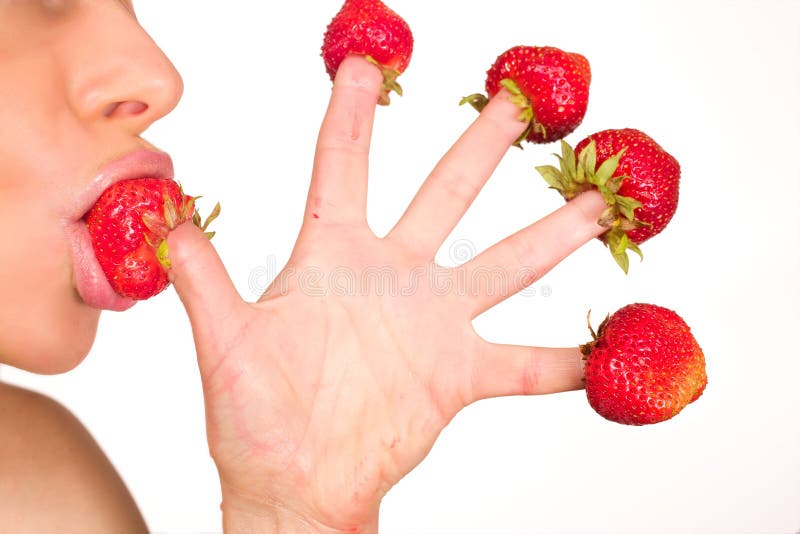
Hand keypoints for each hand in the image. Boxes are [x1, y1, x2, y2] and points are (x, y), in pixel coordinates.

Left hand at [166, 55, 606, 532]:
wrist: (294, 486)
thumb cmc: (252, 419)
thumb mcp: (223, 342)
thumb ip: (201, 275)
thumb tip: (166, 215)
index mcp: (332, 257)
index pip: (342, 166)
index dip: (352, 113)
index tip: (363, 62)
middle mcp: (391, 277)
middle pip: (443, 195)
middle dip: (480, 148)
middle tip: (518, 104)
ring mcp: (431, 324)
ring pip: (502, 266)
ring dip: (550, 238)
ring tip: (594, 208)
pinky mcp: (458, 376)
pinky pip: (523, 366)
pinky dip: (563, 363)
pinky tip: (606, 353)